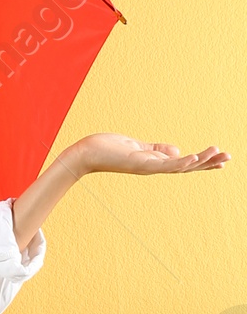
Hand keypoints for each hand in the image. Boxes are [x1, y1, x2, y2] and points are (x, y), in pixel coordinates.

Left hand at [68, 133, 229, 177]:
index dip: (202, 162)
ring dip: (200, 161)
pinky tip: (193, 157)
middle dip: (208, 163)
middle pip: (187, 167)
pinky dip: (180, 162)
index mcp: (155, 162)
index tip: (221, 160)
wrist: (86, 153)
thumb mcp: (137, 145)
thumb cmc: (107, 148)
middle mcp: (154, 168)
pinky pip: (164, 165)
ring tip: (218, 154)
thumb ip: (157, 149)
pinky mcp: (140, 163)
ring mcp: (148, 167)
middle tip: (228, 158)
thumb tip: (178, 151)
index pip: (184, 163)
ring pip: (180, 166)